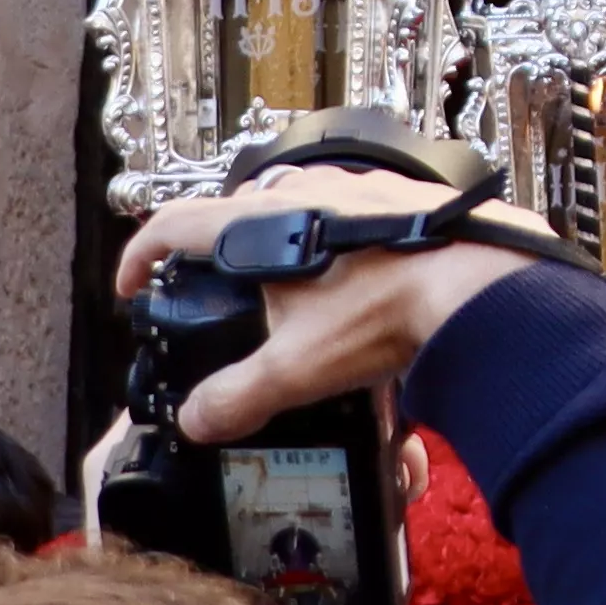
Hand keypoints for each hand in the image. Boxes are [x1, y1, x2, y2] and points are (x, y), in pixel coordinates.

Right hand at [115, 167, 545, 445]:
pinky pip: (345, 212)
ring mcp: (351, 186)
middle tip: (216, 295)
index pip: (174, 225)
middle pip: (235, 214)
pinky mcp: (393, 196)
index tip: (131, 282)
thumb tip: (199, 418)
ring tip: (286, 297)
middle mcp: (302, 189)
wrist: (474, 283)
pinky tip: (350, 282)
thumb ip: (238, 396)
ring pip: (294, 208)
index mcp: (260, 221)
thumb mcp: (297, 368)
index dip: (140, 255)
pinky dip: (333, 244)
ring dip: (279, 247)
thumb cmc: (388, 309)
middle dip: (219, 255)